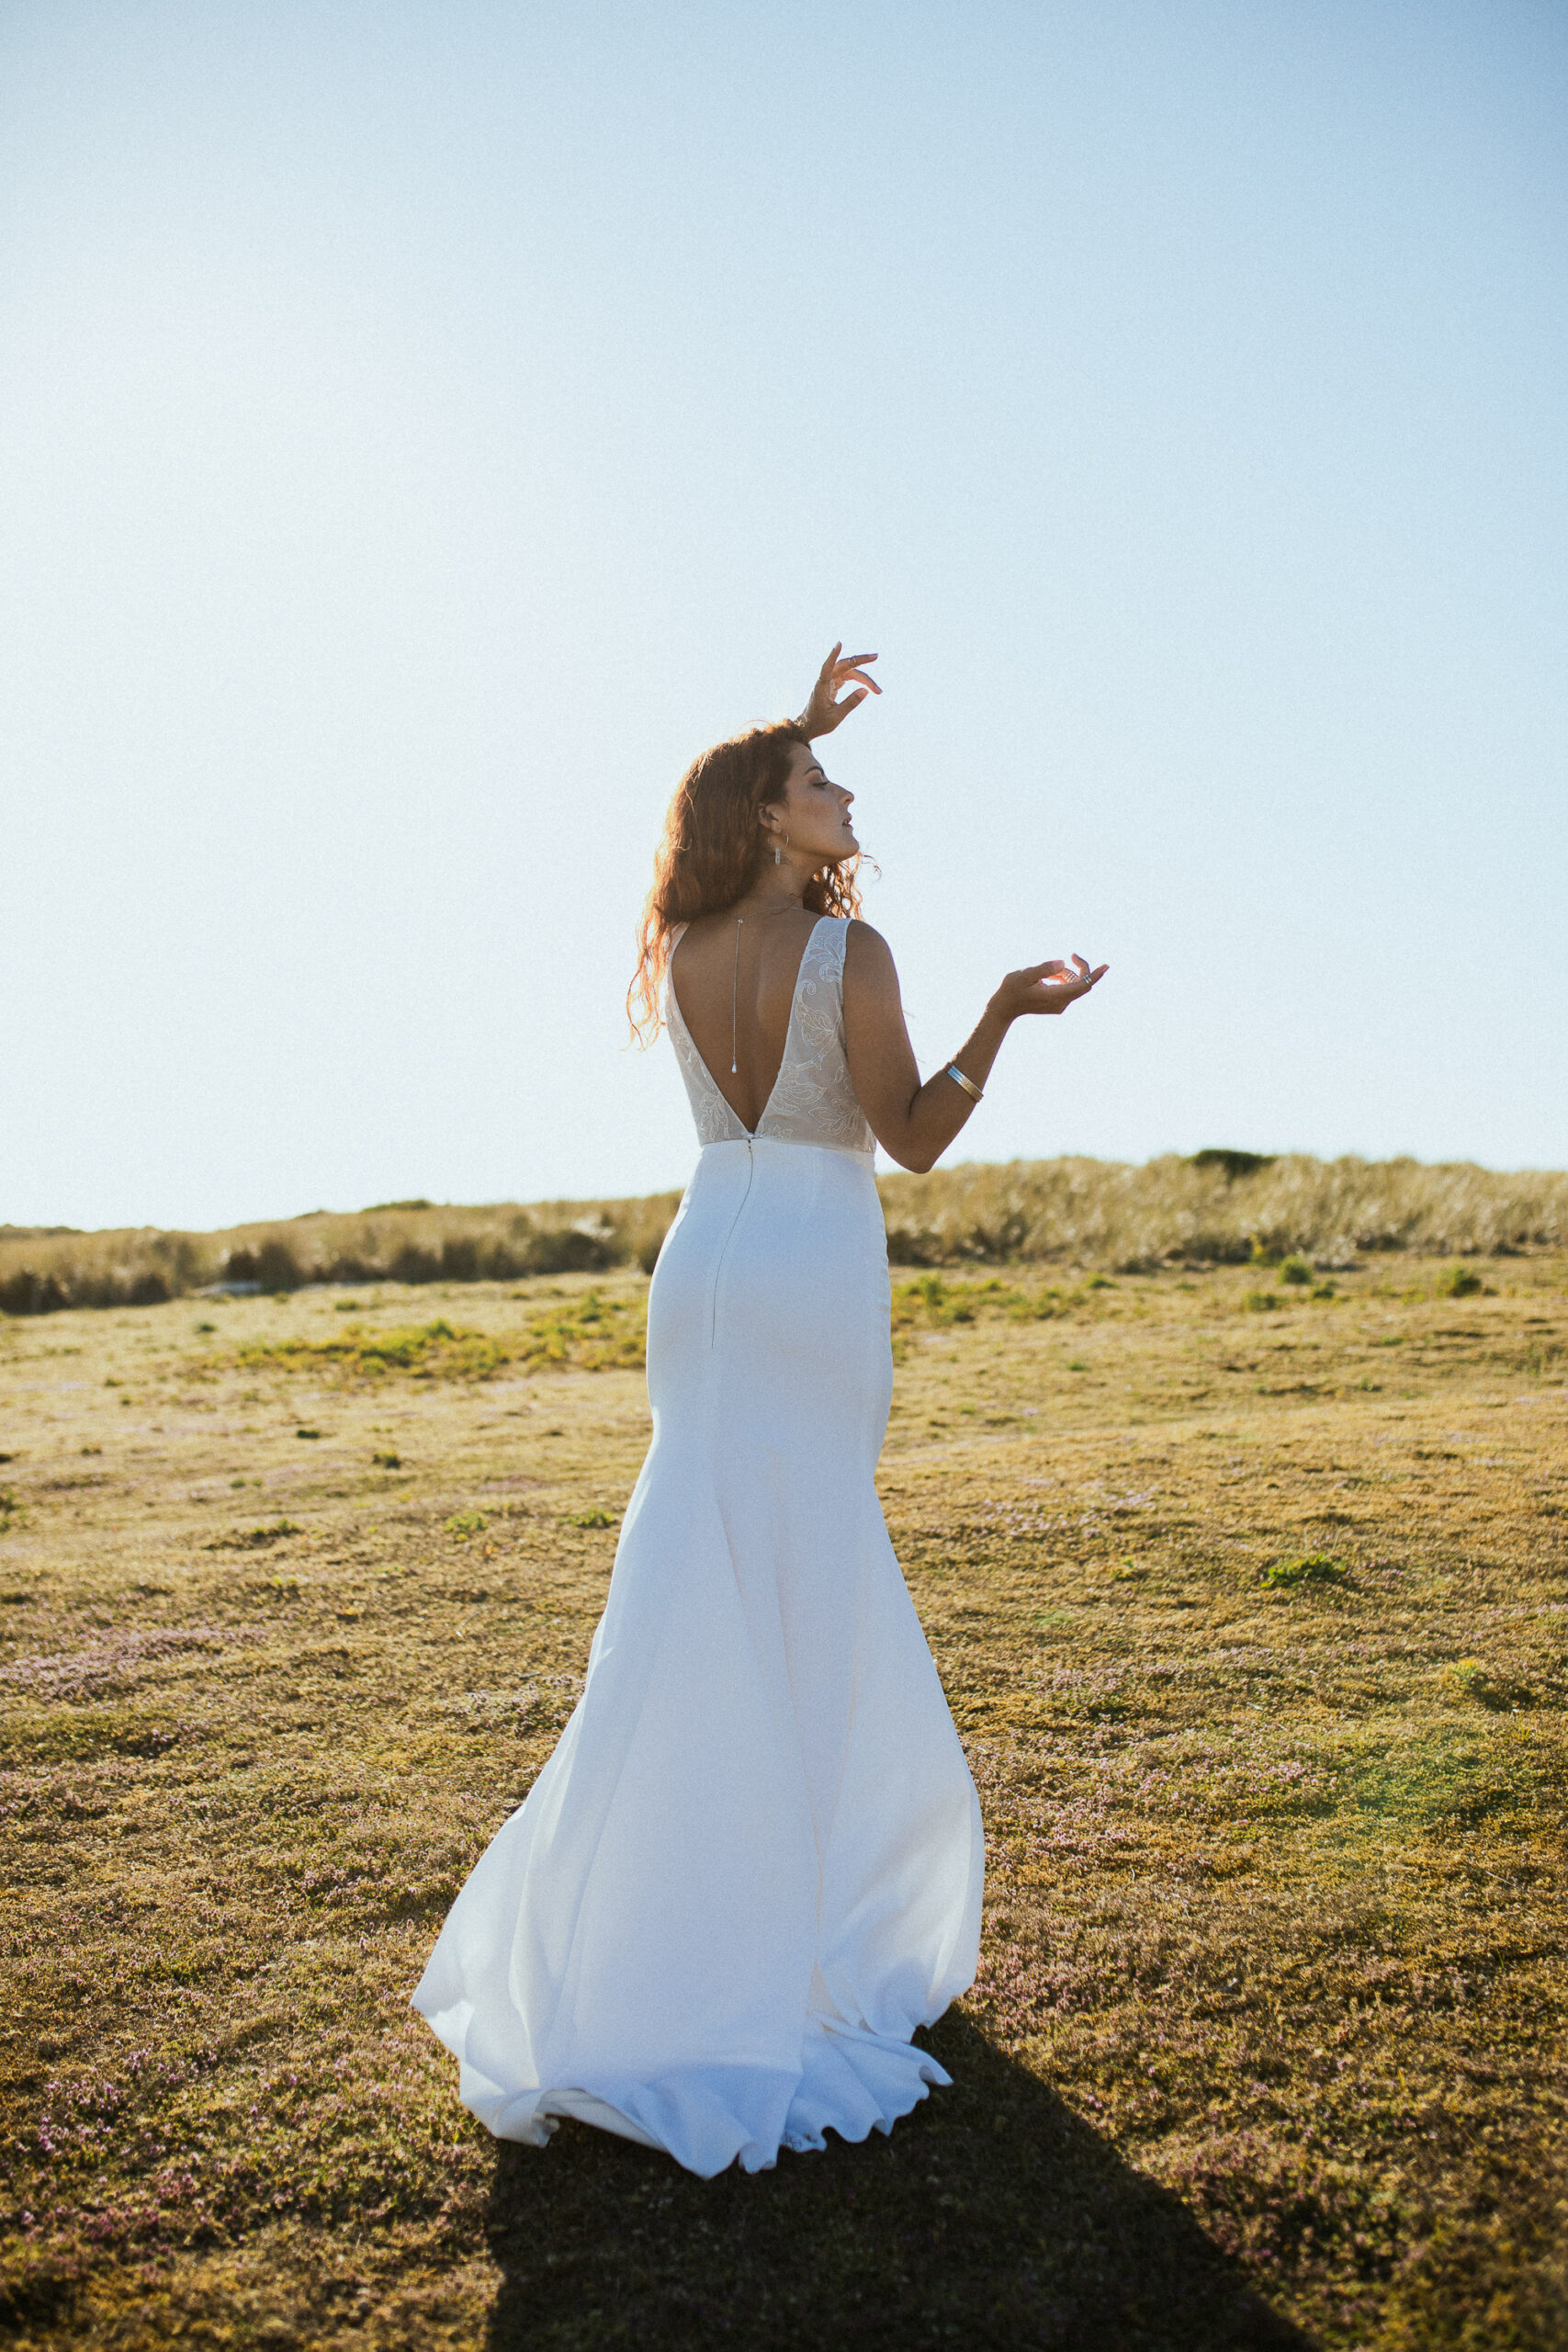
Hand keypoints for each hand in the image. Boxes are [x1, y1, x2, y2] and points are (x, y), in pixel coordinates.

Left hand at [797, 642, 880, 737]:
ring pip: (849, 672)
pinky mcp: (833, 685)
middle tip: (876, 656)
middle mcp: (825, 680)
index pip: (827, 667)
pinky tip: (867, 685)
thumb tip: (865, 691)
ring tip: (877, 689)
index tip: (839, 644)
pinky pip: (847, 677)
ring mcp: (829, 681)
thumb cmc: (818, 723)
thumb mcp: (836, 716)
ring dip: (863, 677)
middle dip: (860, 660)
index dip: (833, 655)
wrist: (808, 727)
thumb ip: (850, 703)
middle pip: (845, 665)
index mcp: (821, 686)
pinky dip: (858, 680)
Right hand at [992, 954, 1108, 1020]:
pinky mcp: (1057, 1005)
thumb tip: (1062, 964)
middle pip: (1082, 983)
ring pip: (1074, 984)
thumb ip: (1043, 968)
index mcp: (1056, 996)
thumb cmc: (1011, 990)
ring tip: (1045, 973)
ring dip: (1066, 973)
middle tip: (1072, 954)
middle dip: (1080, 968)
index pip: (1083, 985)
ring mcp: (1060, 1005)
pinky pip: (1068, 988)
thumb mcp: (1024, 975)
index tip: (1106, 966)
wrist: (1004, 1008)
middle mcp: (1062, 1003)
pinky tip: (1048, 978)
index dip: (1095, 974)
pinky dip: (1062, 979)